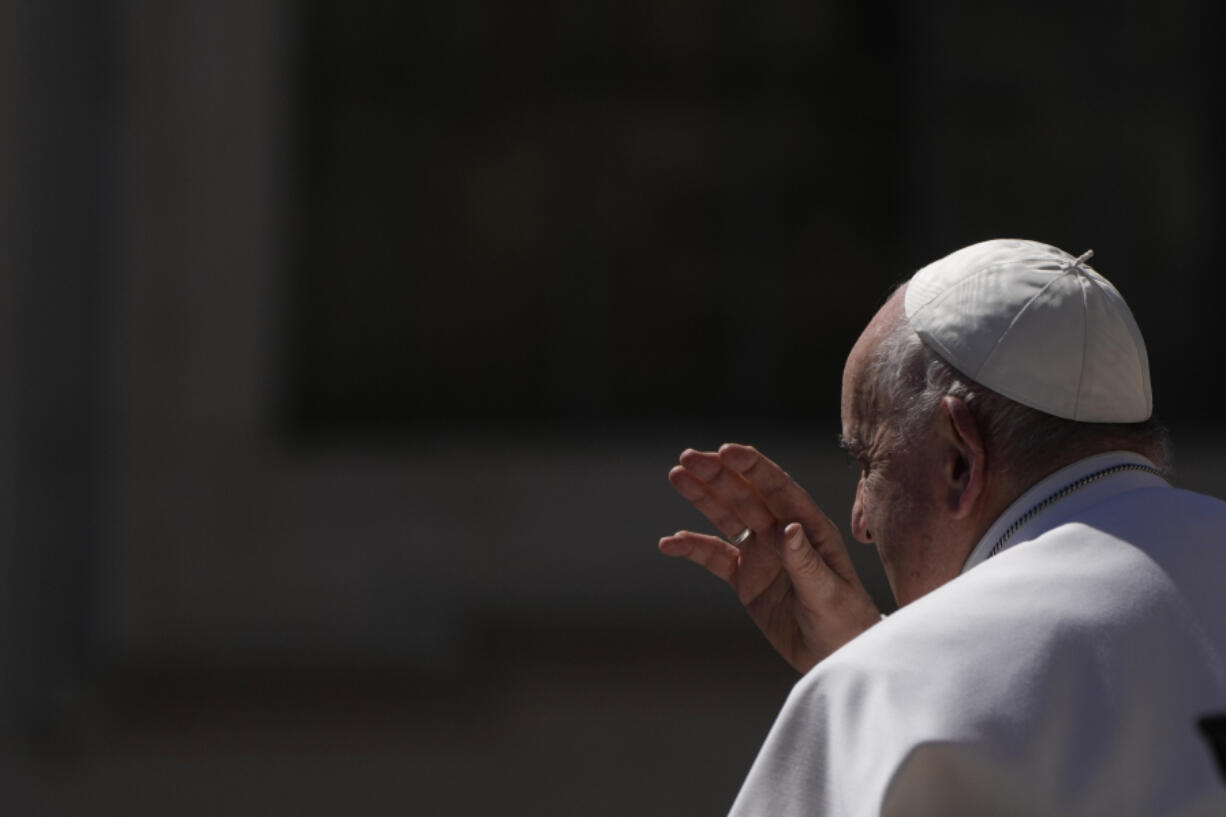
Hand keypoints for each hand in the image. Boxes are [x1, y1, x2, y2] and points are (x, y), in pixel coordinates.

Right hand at [659, 443, 880, 672]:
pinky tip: (670, 543)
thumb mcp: (829, 593)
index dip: (753, 468)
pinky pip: (714, 557)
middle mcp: (783, 533)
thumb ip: (806, 562)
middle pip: (746, 495)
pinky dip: (692, 548)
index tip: (726, 451)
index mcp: (810, 527)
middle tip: (688, 457)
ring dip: (702, 497)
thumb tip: (788, 528)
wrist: (835, 655)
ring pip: (727, 516)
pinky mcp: (745, 578)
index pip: (779, 489)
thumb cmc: (845, 622)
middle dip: (718, 474)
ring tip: (676, 475)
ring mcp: (762, 553)